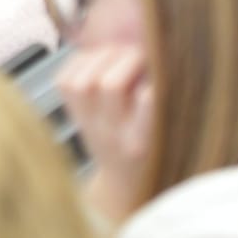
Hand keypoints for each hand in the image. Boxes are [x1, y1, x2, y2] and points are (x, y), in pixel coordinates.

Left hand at [58, 43, 155, 221]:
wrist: (125, 183)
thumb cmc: (157, 152)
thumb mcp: (172, 134)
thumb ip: (171, 100)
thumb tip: (165, 55)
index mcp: (144, 141)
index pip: (147, 99)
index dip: (154, 75)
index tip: (163, 67)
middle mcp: (112, 134)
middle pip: (110, 84)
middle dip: (128, 58)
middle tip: (141, 55)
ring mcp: (89, 126)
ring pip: (84, 79)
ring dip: (103, 57)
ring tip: (121, 55)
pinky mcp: (73, 116)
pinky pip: (65, 79)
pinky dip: (81, 62)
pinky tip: (99, 61)